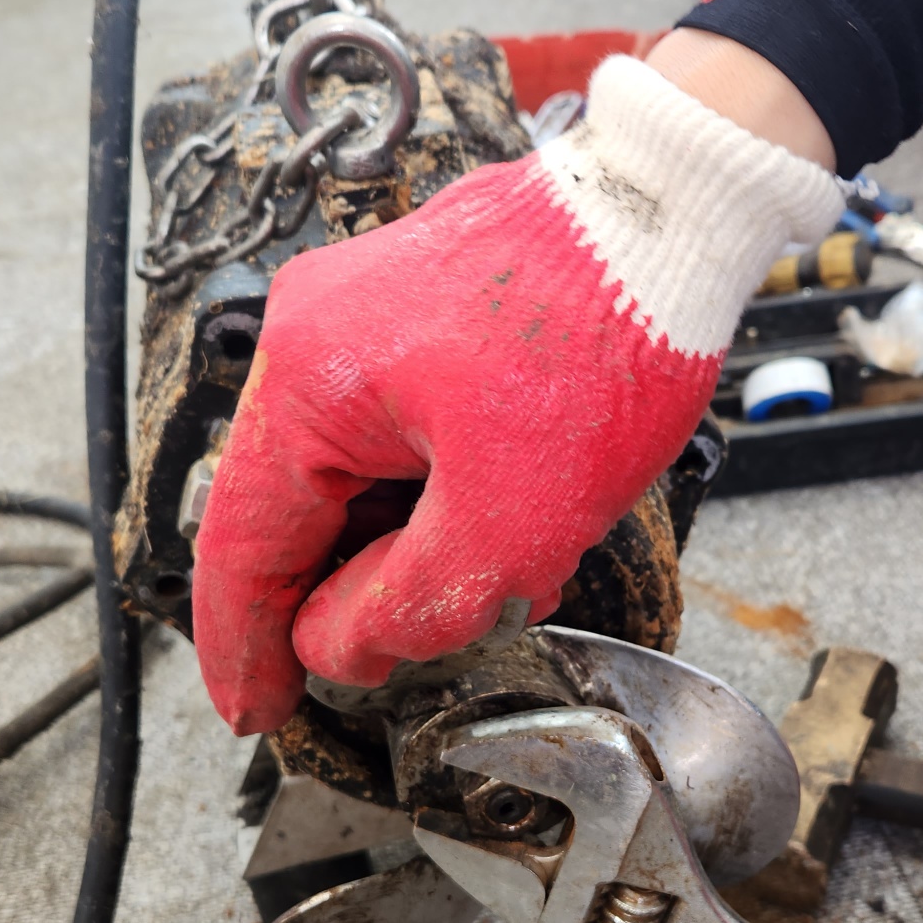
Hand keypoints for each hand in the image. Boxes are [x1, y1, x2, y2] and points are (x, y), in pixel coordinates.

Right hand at [192, 54, 840, 731]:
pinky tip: (493, 516)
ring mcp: (363, 313)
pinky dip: (427, 490)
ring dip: (400, 543)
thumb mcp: (511, 521)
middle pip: (297, 507)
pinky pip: (393, 427)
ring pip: (352, 473)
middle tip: (380, 660)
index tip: (256, 712)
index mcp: (308, 381)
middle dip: (342, 594)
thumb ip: (410, 605)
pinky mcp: (418, 308)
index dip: (246, 646)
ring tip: (482, 576)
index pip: (243, 545)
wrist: (680, 210)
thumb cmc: (606, 339)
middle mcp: (314, 335)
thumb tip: (339, 647)